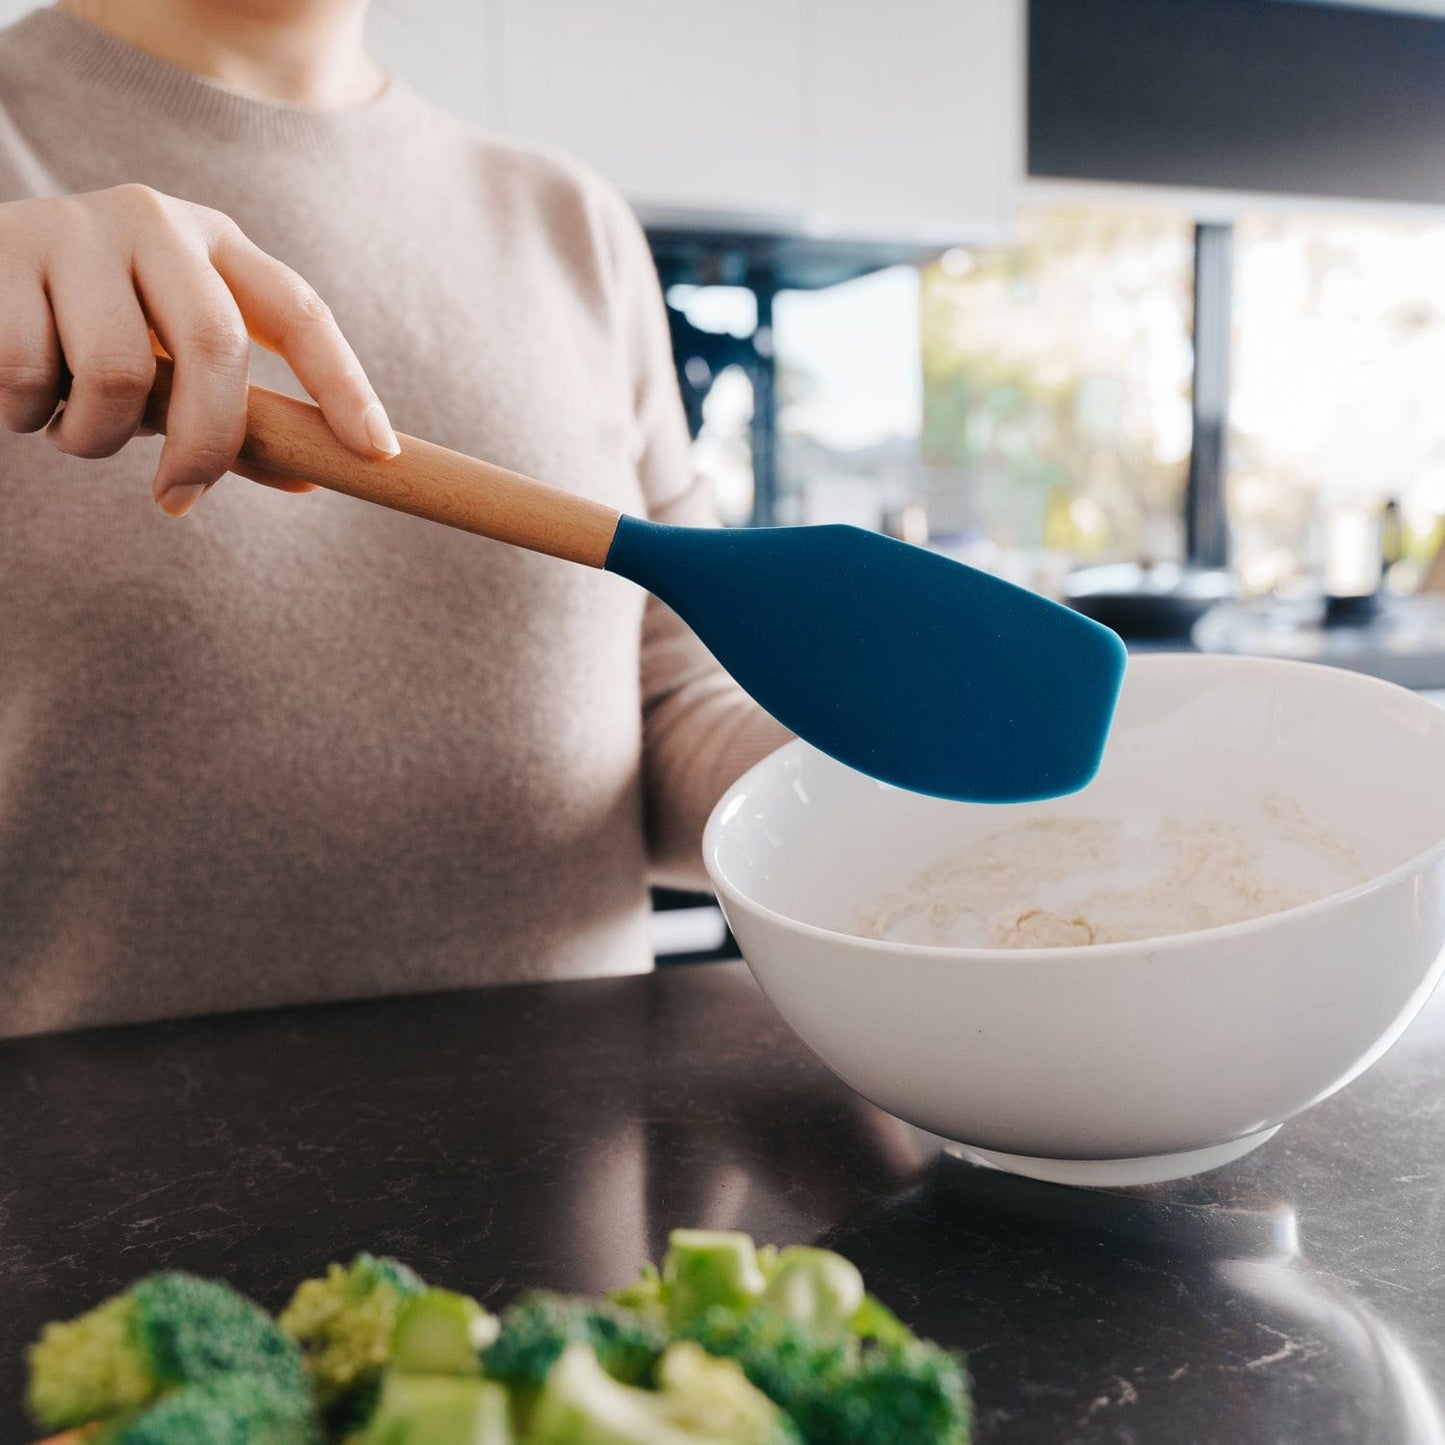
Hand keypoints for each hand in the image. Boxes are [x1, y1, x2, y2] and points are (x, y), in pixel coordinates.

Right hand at [0, 183, 398, 514]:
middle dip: (205, 442)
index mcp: (216, 244)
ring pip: (117, 373)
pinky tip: (22, 400)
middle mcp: (155, 221)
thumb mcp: (169, 365)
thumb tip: (309, 474)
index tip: (376, 453)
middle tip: (178, 499)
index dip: (343, 385)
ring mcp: (76, 227)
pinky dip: (27, 415)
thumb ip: (233, 417)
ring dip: (94, 437)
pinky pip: (30, 372)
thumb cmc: (90, 333)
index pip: (301, 313)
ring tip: (72, 427)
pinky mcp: (1, 248)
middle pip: (215, 345)